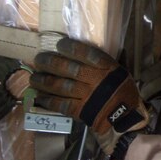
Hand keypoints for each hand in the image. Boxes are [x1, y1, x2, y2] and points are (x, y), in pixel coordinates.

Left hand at [30, 38, 148, 153]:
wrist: (126, 115)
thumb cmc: (122, 90)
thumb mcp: (119, 72)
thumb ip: (103, 63)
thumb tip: (84, 51)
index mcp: (107, 69)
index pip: (87, 54)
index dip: (71, 48)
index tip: (59, 44)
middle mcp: (96, 81)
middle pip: (70, 69)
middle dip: (51, 63)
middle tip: (39, 58)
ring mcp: (87, 97)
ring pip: (62, 86)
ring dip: (45, 81)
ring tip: (34, 77)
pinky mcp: (81, 111)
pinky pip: (61, 104)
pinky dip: (48, 100)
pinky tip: (39, 96)